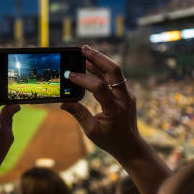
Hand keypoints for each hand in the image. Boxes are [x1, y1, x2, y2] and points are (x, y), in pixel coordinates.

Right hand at [61, 45, 144, 161]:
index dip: (83, 79)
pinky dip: (102, 69)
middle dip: (98, 58)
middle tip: (83, 48)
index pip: (99, 88)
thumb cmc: (110, 140)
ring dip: (100, 60)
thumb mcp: (92, 131)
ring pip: (115, 71)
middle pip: (114, 71)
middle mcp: (124, 98)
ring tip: (84, 51)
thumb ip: (79, 114)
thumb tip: (63, 103)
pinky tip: (90, 64)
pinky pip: (114, 77)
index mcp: (115, 109)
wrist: (130, 145)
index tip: (69, 75)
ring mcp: (126, 94)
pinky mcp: (125, 93)